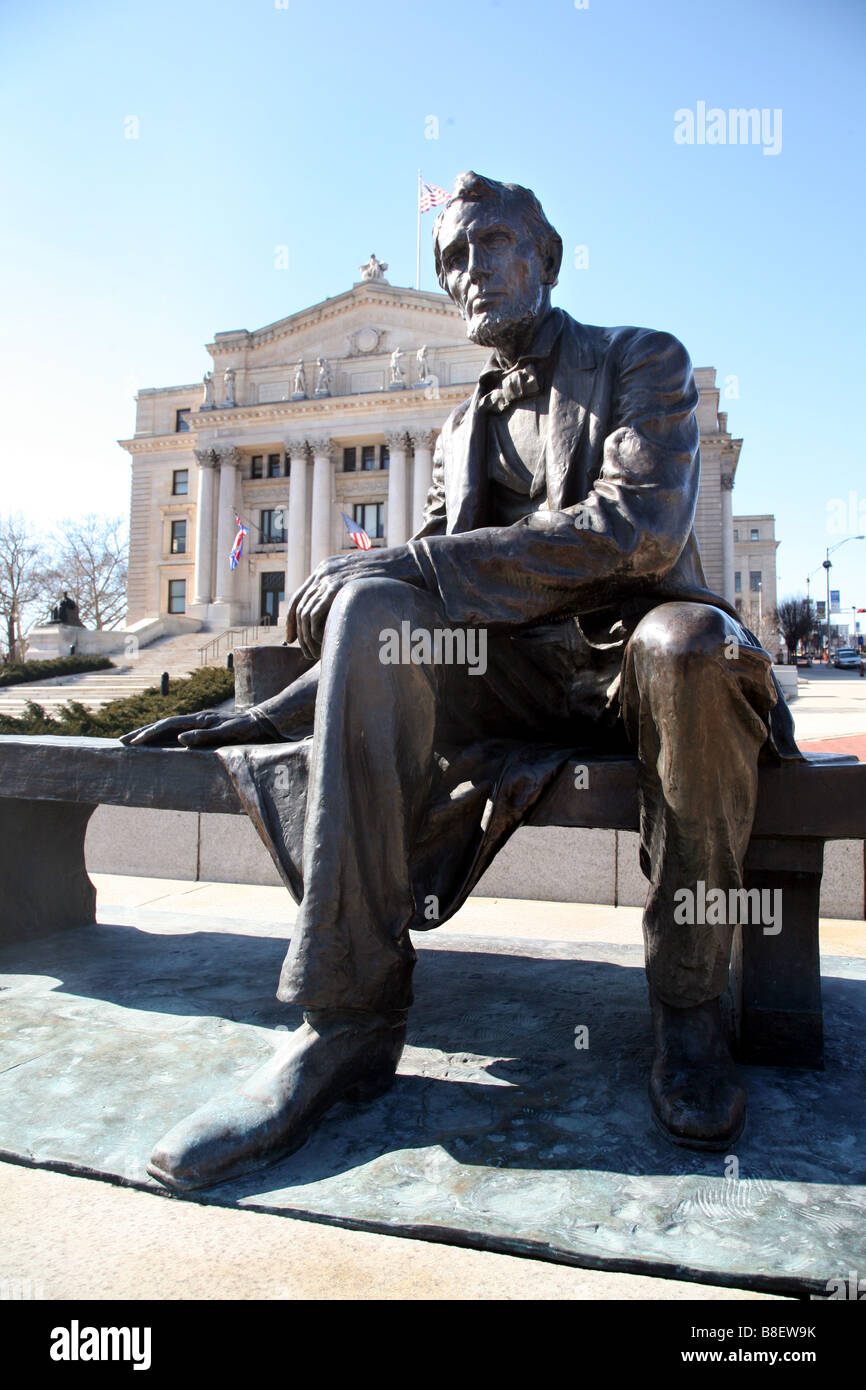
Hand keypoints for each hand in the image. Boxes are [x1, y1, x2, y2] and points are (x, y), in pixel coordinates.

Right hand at [120, 709, 260, 748]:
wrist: (262, 721)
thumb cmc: (247, 729)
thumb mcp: (228, 733)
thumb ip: (205, 736)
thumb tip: (180, 738)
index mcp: (199, 720)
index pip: (166, 726)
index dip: (148, 734)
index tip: (132, 743)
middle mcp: (196, 719)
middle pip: (162, 724)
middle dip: (141, 733)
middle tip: (121, 742)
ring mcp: (198, 722)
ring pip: (168, 727)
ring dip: (149, 734)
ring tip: (133, 742)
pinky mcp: (202, 727)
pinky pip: (177, 732)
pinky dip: (163, 737)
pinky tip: (157, 743)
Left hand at [285, 546, 421, 658]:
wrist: (409, 563)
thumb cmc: (394, 576)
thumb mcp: (364, 581)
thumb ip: (348, 592)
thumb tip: (340, 615)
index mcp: (328, 568)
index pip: (300, 595)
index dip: (292, 619)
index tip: (292, 637)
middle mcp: (324, 571)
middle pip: (298, 606)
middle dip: (297, 632)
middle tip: (303, 652)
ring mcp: (328, 578)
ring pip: (304, 614)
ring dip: (306, 638)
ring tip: (315, 654)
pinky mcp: (336, 588)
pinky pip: (313, 615)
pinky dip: (314, 634)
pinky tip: (323, 646)